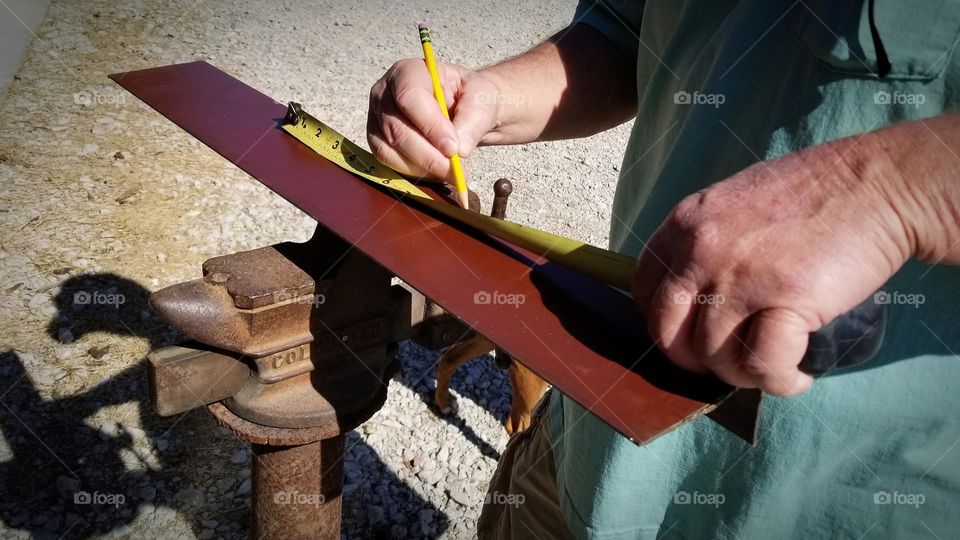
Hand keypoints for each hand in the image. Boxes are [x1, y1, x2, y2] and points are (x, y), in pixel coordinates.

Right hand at [367, 58, 500, 181]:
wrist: (466, 110)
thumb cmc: (471, 98)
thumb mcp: (481, 100)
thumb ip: (472, 121)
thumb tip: (459, 150)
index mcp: (408, 72)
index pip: (410, 97)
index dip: (430, 125)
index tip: (453, 148)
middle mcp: (384, 93)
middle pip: (397, 128)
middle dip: (428, 155)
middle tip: (456, 169)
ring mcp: (377, 118)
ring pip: (390, 149)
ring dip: (423, 167)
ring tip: (452, 172)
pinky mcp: (377, 142)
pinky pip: (389, 163)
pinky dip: (414, 172)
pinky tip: (436, 172)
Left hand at [632, 137, 912, 395]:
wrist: (878, 183)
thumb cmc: (815, 193)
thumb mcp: (736, 201)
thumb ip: (706, 241)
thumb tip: (692, 294)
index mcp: (685, 223)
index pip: (644, 290)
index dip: (664, 323)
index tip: (690, 335)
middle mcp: (701, 250)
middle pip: (668, 333)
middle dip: (695, 360)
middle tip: (730, 360)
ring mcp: (739, 275)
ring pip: (714, 357)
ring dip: (743, 374)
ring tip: (773, 366)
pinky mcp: (784, 298)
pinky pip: (763, 364)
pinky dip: (781, 380)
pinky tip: (797, 375)